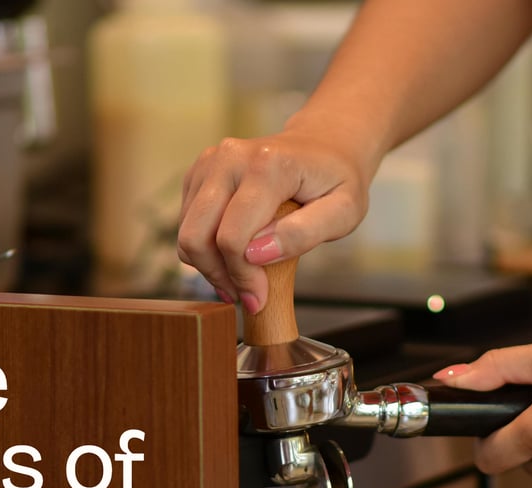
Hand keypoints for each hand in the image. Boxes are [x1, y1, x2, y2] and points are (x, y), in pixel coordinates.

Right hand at [177, 128, 373, 313]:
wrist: (324, 144)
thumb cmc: (337, 180)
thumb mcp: (344, 212)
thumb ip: (303, 234)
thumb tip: (256, 254)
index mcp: (267, 165)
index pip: (232, 237)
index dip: (242, 278)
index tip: (259, 298)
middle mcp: (230, 158)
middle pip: (196, 236)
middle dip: (218, 275)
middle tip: (244, 295)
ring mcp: (210, 162)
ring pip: (187, 233)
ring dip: (210, 266)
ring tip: (241, 278)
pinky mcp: (200, 172)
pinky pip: (187, 223)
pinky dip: (205, 248)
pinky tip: (233, 256)